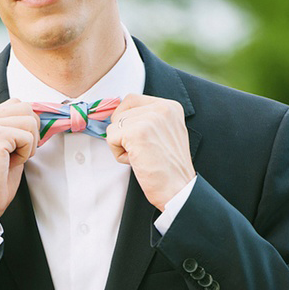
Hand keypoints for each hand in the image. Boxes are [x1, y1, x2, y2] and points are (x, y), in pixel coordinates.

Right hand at [0, 99, 39, 225]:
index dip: (28, 126)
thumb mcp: (5, 151)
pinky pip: (27, 136)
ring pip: (30, 120)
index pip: (16, 105)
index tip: (22, 146)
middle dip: (32, 132)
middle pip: (26, 107)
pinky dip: (25, 153)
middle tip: (20, 153)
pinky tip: (11, 164)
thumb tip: (37, 123)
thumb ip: (16, 132)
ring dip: (29, 143)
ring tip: (14, 159)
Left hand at [106, 94, 195, 210]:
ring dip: (121, 145)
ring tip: (141, 157)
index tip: (136, 139)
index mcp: (170, 106)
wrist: (177, 189)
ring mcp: (149, 119)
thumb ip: (148, 120)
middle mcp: (162, 108)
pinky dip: (119, 154)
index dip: (125, 120)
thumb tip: (119, 117)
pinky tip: (137, 161)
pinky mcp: (136, 132)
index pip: (131, 100)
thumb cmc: (169, 169)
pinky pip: (111, 138)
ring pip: (114, 126)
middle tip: (142, 151)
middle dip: (124, 134)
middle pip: (120, 112)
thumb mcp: (165, 134)